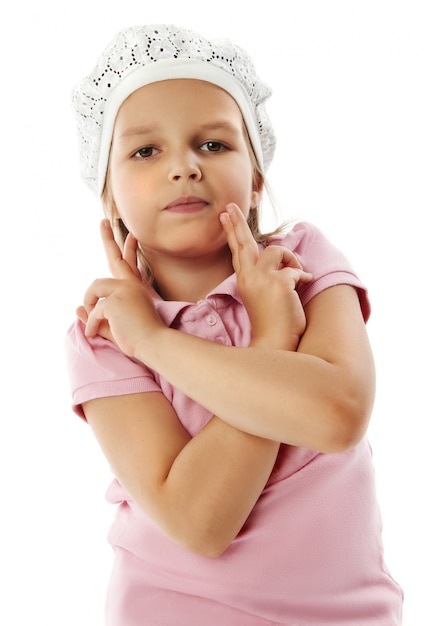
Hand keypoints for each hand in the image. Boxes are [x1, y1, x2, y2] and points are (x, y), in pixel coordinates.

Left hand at [77, 220, 164, 357]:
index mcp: (134, 289)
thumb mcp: (112, 326)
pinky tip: (97, 332)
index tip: (132, 235)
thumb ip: (95, 317)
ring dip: (90, 306)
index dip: (129, 249)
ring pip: (94, 289)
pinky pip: (94, 309)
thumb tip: (77, 308)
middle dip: (108, 238)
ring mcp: (124, 289)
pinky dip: (92, 323)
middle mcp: (130, 285)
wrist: (153, 343)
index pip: (129, 264)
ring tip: (95, 324)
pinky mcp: (116, 298)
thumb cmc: (137, 338)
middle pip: (116, 257)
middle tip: (103, 222)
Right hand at [220, 204, 311, 349]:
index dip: (233, 232)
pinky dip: (304, 276)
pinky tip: (306, 286)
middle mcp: (250, 277)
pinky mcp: (280, 283)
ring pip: (277, 250)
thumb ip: (270, 277)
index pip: (238, 251)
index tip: (225, 215)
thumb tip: (289, 264)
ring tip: (297, 278)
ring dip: (292, 260)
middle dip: (237, 222)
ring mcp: (263, 279)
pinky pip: (297, 269)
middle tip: (230, 206)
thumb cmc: (273, 323)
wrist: (275, 343)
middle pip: (244, 242)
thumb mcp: (266, 296)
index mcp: (245, 281)